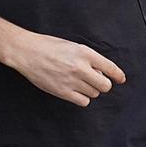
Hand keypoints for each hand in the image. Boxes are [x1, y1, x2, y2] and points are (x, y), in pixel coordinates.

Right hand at [7, 32, 125, 106]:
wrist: (25, 51)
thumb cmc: (46, 46)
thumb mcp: (71, 45)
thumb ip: (87, 58)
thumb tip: (100, 73)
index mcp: (84, 53)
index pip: (110, 68)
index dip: (118, 75)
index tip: (120, 79)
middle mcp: (80, 67)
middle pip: (105, 86)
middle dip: (102, 84)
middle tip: (94, 80)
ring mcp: (71, 81)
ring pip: (94, 94)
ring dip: (90, 90)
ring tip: (78, 83)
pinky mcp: (62, 91)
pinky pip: (83, 101)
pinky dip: (82, 98)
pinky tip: (74, 90)